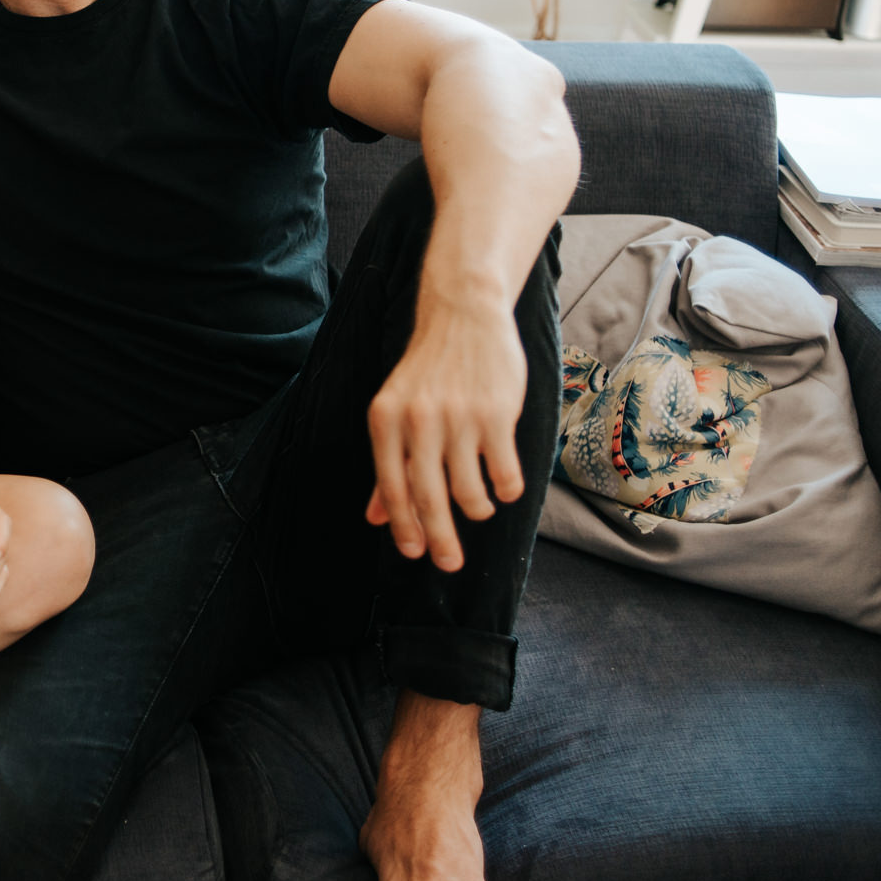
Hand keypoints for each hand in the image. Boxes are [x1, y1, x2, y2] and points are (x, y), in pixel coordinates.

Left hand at [365, 298, 526, 571]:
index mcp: (385, 420)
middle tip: (449, 565)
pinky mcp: (497, 414)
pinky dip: (505, 490)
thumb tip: (375, 518)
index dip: (403, 526)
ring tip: (479, 507)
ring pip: (469, 491)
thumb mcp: (395, 410)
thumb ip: (388, 464)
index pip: (392, 487)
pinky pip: (503, 473)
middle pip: (428, 498)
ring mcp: (458, 418)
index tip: (416, 553)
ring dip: (476, 510)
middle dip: (440, 539)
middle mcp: (418, 421)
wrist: (463, 315)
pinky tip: (504, 488)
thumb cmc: (427, 371)